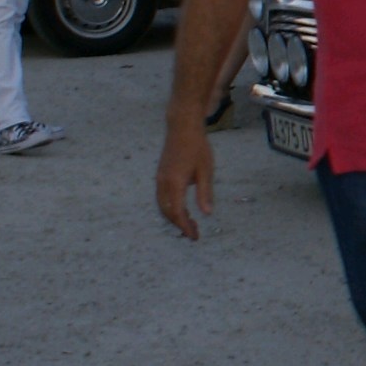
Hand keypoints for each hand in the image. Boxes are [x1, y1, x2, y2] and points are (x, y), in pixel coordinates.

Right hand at [156, 121, 216, 239]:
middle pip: (167, 212)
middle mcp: (163, 183)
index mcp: (175, 183)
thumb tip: (207, 214)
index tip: (194, 236)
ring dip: (174, 217)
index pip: (178, 212)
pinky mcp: (160, 176)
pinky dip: (170, 208)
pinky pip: (162, 198)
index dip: (185, 226)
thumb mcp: (206, 170)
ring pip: (162, 206)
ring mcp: (159, 179)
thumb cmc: (197, 148)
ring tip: (190, 223)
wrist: (182, 128)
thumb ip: (205, 193)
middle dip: (179, 224)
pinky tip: (183, 209)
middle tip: (194, 233)